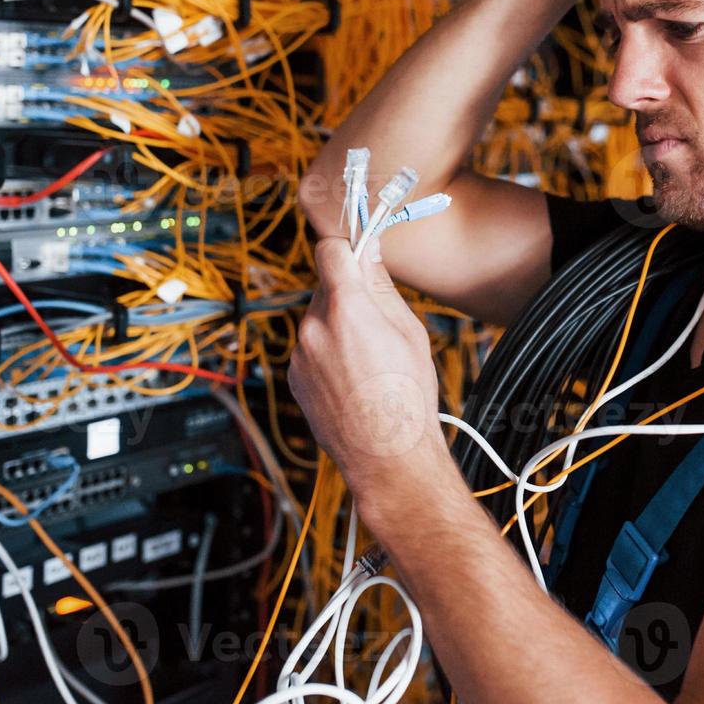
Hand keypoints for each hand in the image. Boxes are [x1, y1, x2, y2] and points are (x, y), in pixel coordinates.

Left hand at [288, 237, 447, 508]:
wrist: (387, 457)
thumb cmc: (407, 398)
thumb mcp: (408, 331)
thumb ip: (381, 286)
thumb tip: (369, 250)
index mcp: (346, 307)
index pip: (330, 249)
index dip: (345, 247)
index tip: (358, 252)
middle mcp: (314, 326)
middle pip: (326, 286)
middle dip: (347, 293)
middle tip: (376, 319)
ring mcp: (300, 354)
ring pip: (318, 319)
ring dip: (337, 325)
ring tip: (368, 359)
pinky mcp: (294, 376)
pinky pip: (310, 348)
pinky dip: (327, 353)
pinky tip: (353, 378)